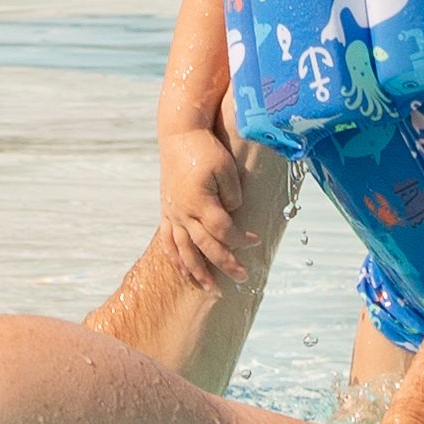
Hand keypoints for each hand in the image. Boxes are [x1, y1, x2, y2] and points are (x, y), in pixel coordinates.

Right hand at [156, 121, 258, 288]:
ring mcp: (173, 213)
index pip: (223, 231)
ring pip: (184, 250)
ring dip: (197, 271)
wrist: (179, 135)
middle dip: (225, 264)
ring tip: (210, 288)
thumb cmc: (206, 149)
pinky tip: (184, 271)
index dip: (241, 239)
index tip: (256, 241)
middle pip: (205, 246)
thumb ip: (232, 195)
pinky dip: (176, 258)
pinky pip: (168, 241)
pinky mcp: (167, 211)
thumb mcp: (226, 168)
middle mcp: (184, 212)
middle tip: (242, 277)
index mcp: (200, 201)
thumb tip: (234, 215)